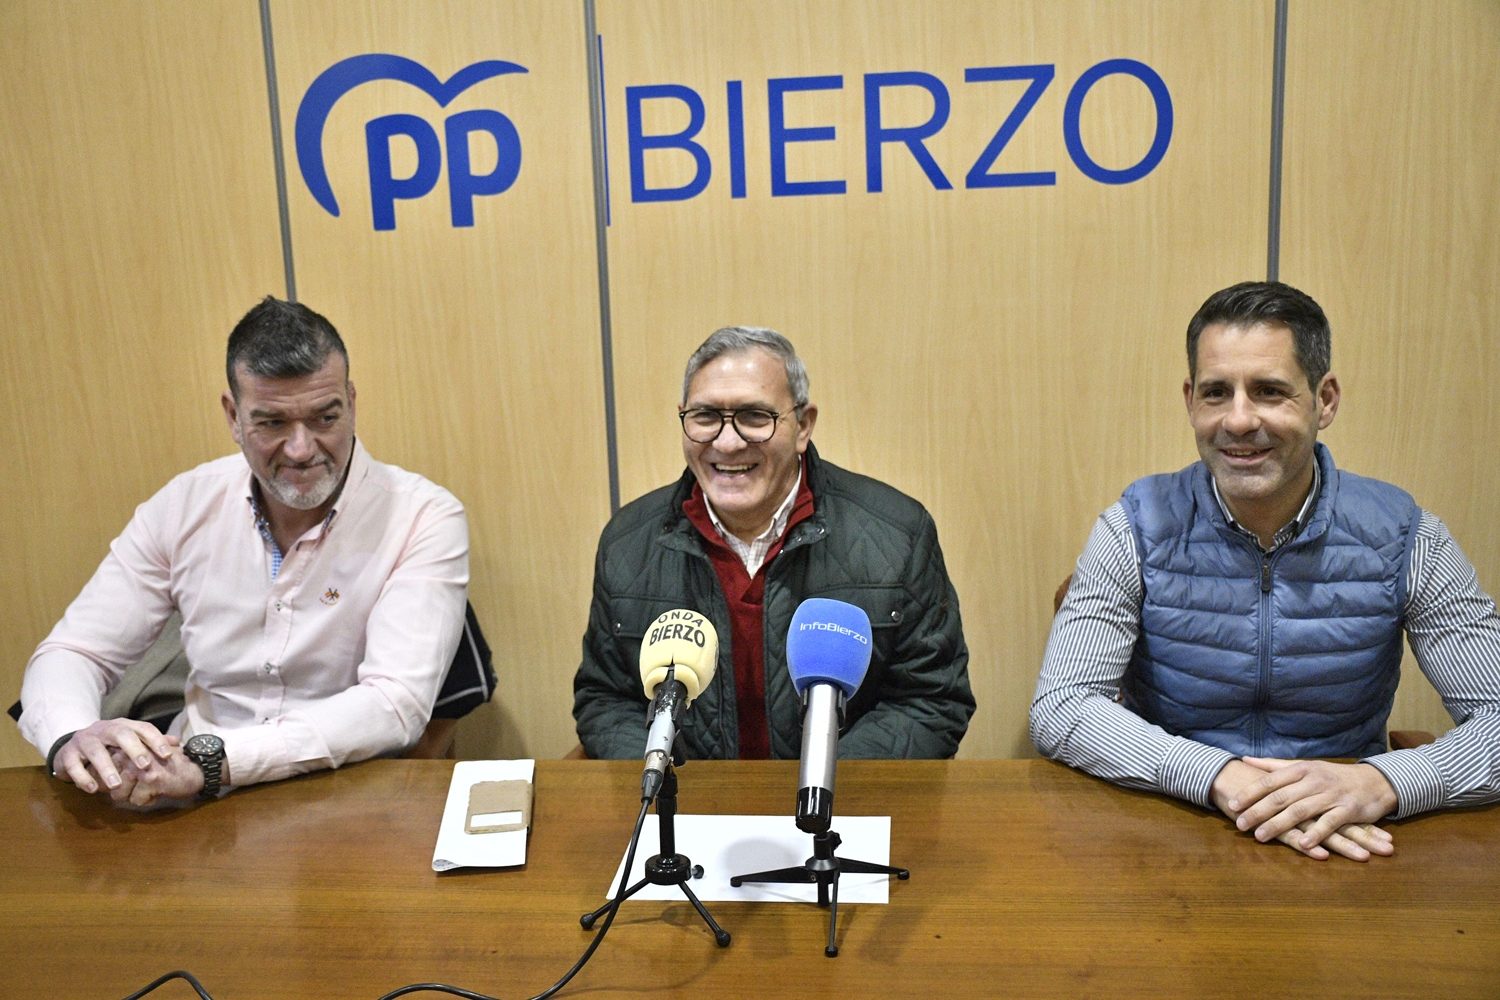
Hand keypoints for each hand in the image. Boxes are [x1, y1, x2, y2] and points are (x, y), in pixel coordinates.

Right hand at [55, 719, 174, 795]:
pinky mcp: (67, 754)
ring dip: (107, 768)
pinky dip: (82, 777)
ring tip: (116, 785)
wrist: (71, 747)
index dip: (156, 740)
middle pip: (120, 734)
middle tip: (145, 765)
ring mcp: (84, 740)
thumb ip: (151, 743)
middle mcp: (103, 729)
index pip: (142, 728)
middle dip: (134, 749)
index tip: (168, 755)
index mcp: (122, 726)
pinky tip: (93, 789)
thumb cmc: (108, 747)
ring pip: (95, 750)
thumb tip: (177, 743)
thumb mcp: (129, 742)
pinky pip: (73, 765)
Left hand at [108, 745, 205, 805]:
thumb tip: (95, 782)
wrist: (196, 769)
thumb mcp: (140, 761)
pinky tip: (160, 790)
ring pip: (119, 794)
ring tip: (151, 786)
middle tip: (142, 784)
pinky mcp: (151, 778)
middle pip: (108, 785)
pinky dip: (148, 801)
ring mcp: (140, 765)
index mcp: (125, 747)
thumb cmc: (166, 767)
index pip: (99, 770)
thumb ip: (119, 765)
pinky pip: (137, 801)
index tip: (126, 781)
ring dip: (134, 796)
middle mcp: (130, 753)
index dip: (109, 782)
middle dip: (122, 791)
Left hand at [1229, 757, 1397, 859]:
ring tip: (1260, 836)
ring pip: (1300, 810)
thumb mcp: (1305, 767)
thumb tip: (1245, 759)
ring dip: (1279, 824)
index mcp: (1301, 769)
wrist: (1375, 782)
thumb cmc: (1333, 776)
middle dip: (1258, 811)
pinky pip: (1330, 823)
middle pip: (1281, 797)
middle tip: (1239, 824)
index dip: (1250, 793)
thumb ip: (1275, 765)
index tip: (1232, 804)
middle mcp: (1314, 781)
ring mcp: (1331, 795)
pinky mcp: (1348, 810)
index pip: (1270, 781)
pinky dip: (1316, 833)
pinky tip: (1303, 844)